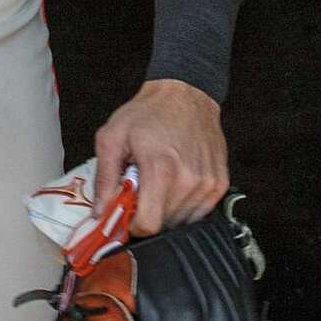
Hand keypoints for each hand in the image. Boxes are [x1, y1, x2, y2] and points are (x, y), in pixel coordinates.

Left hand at [93, 80, 228, 235]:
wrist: (186, 93)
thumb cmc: (148, 112)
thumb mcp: (111, 138)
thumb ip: (104, 179)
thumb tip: (100, 212)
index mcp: (161, 168)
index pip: (149, 225)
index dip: (133, 227)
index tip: (126, 216)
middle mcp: (189, 180)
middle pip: (164, 225)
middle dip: (147, 214)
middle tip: (140, 190)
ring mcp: (208, 184)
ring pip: (182, 221)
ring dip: (166, 210)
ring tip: (158, 182)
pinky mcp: (220, 184)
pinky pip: (198, 212)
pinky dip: (183, 204)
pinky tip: (174, 182)